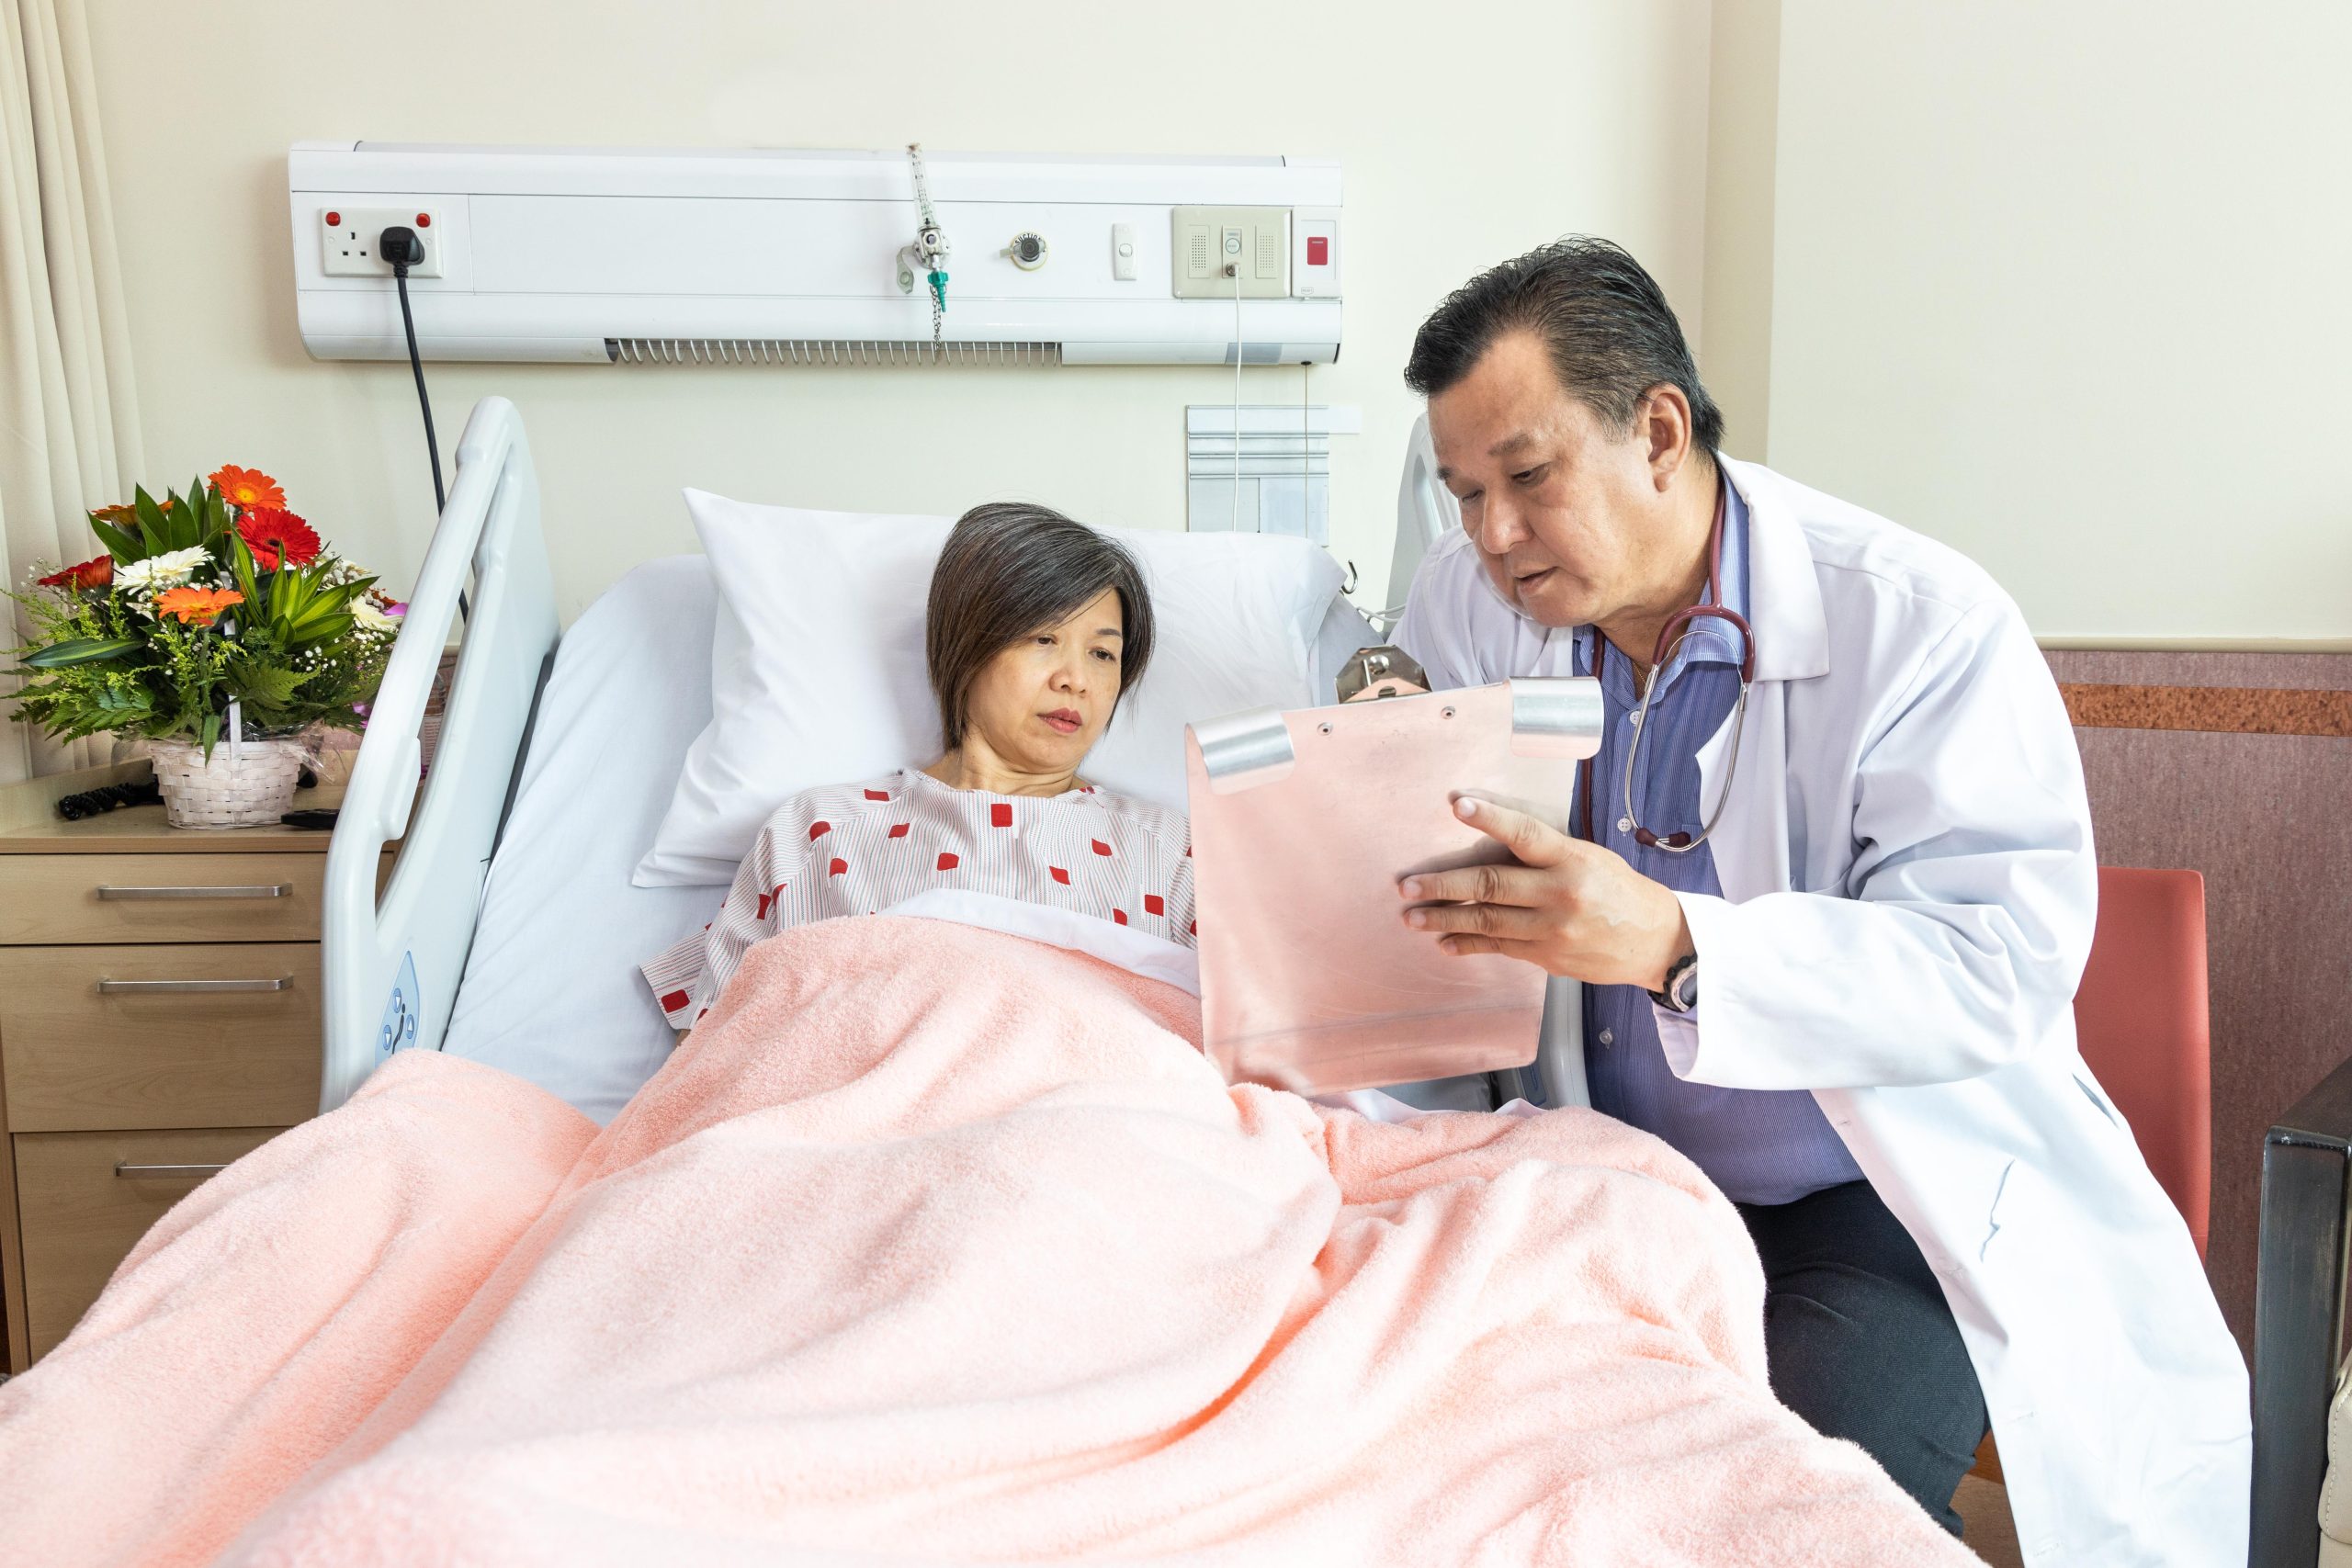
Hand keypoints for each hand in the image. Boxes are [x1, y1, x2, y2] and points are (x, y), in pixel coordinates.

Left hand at [1398, 796, 1692, 989]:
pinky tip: (1444, 940)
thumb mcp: (1588, 857)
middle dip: (1443, 884)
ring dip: (1443, 918)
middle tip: (1406, 884)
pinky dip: (1468, 943)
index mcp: (1571, 859)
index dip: (1489, 818)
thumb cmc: (1617, 889)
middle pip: (1491, 884)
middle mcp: (1559, 894)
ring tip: (1411, 915)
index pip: (1524, 833)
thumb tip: (1490, 841)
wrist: (1655, 940)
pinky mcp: (1546, 956)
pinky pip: (1498, 948)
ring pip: (1487, 921)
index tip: (1457, 804)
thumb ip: (1543, 854)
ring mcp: (1551, 929)